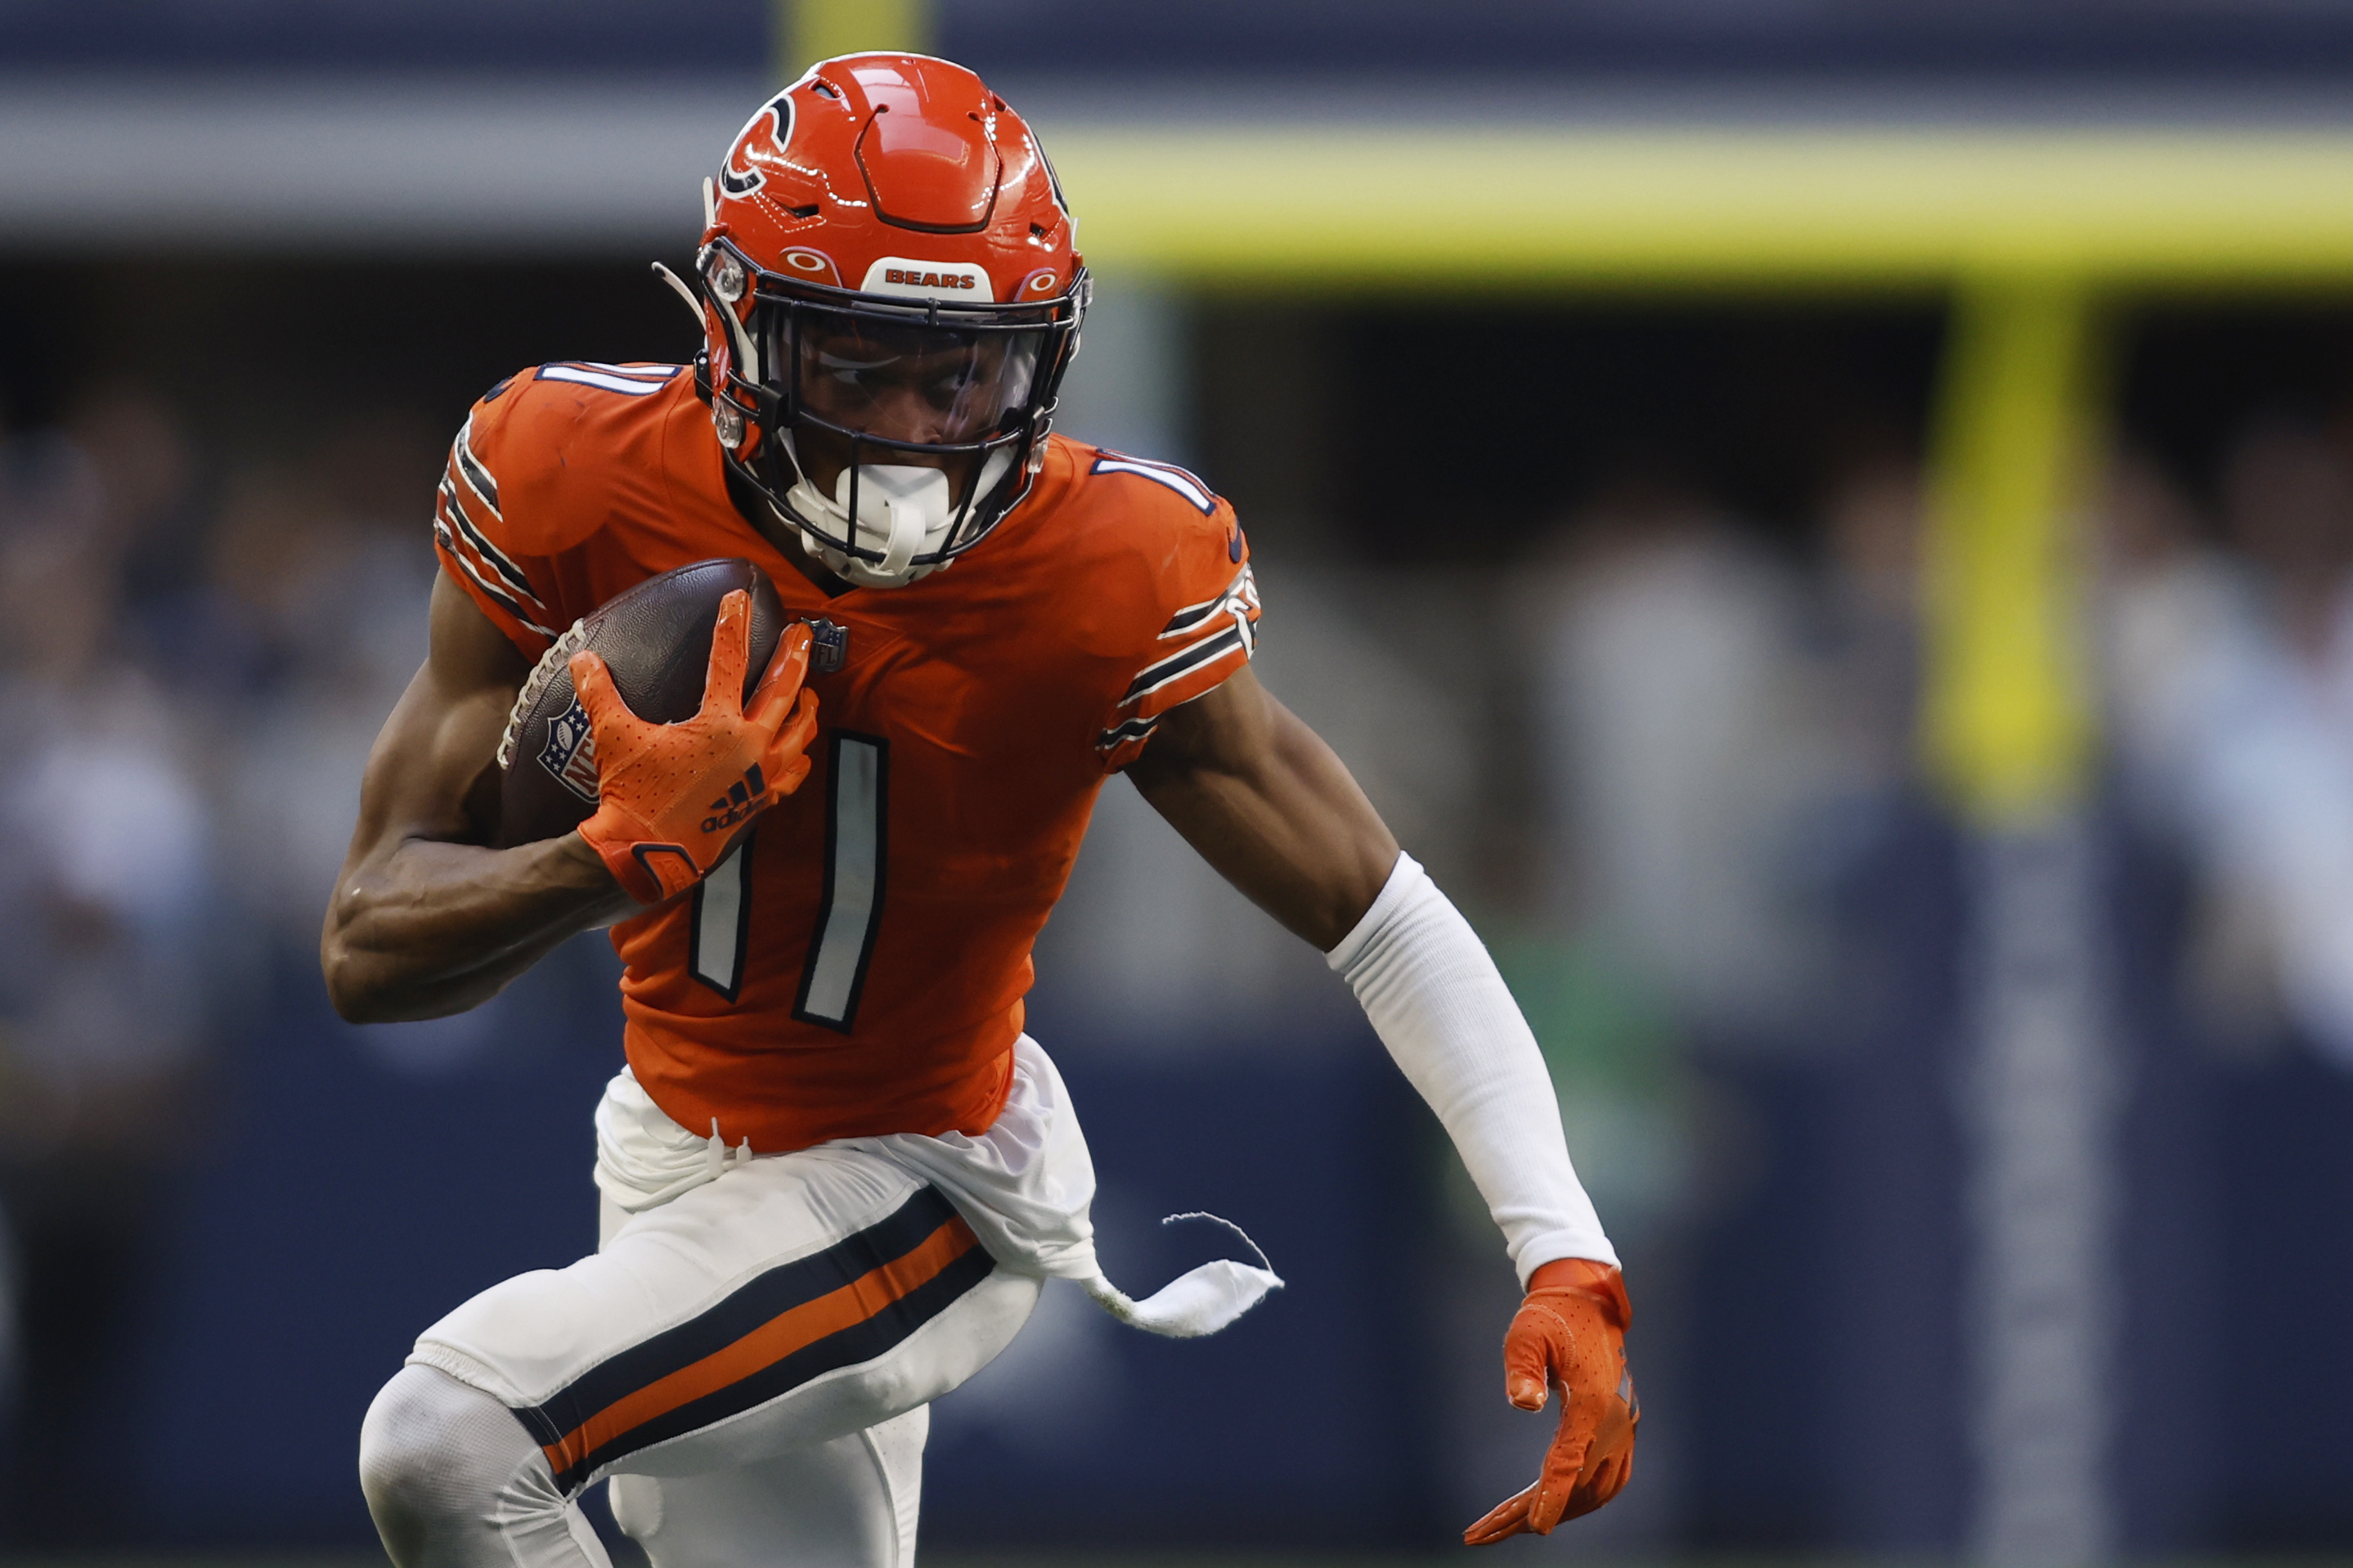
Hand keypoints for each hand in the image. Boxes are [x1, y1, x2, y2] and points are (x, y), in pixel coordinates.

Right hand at [571, 593, 818, 902]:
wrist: (647, 854)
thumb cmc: (633, 795)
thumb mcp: (615, 738)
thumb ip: (601, 694)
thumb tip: (582, 660)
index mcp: (718, 725)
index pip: (728, 661)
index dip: (731, 625)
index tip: (738, 598)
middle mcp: (751, 747)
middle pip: (784, 691)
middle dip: (795, 657)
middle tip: (803, 633)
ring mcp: (761, 776)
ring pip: (799, 733)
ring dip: (805, 708)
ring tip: (810, 692)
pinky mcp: (760, 802)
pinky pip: (791, 776)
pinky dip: (799, 759)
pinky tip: (801, 753)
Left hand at [1463, 1258, 1637, 1545]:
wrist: (1588, 1303)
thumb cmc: (1551, 1317)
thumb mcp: (1527, 1333)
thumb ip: (1523, 1367)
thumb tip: (1522, 1404)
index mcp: (1592, 1402)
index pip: (1570, 1460)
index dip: (1552, 1497)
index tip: (1536, 1529)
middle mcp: (1615, 1422)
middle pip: (1577, 1485)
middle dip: (1531, 1513)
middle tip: (1483, 1531)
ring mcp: (1624, 1429)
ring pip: (1595, 1491)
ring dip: (1557, 1510)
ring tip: (1505, 1525)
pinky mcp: (1623, 1431)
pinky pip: (1607, 1480)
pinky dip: (1580, 1499)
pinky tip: (1550, 1506)